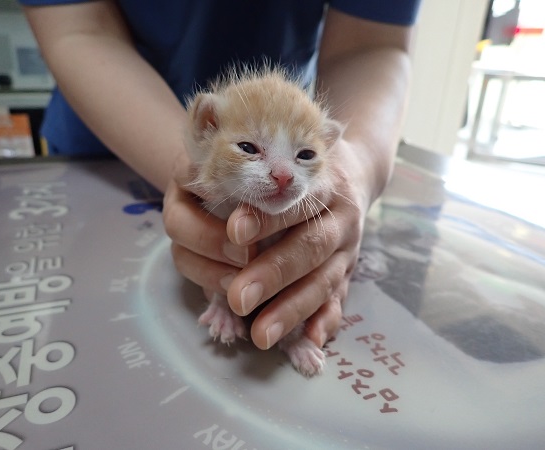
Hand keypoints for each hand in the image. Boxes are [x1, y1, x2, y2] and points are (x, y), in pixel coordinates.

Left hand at [164, 140, 371, 350]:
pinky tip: (312, 338)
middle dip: (273, 273)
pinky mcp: (348, 268)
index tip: (236, 232)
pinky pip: (341, 297)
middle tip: (240, 298)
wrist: (341, 171)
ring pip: (325, 278)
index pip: (290, 195)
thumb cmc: (284, 169)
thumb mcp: (260, 160)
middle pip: (309, 244)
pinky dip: (326, 319)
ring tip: (262, 335)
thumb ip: (234, 184)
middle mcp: (336, 209)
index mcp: (311, 175)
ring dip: (292, 309)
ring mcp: (347, 242)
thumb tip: (210, 221)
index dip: (264, 216)